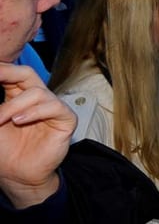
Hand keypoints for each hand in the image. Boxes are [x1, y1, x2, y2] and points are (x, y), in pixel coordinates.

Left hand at [0, 64, 74, 208]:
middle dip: (9, 72)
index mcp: (17, 97)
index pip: (11, 76)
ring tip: (1, 119)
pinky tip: (19, 121)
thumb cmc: (4, 152)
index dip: (1, 70)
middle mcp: (35, 99)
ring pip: (37, 92)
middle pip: (27, 74)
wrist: (17, 175)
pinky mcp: (66, 119)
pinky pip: (54, 107)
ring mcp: (52, 108)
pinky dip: (34, 112)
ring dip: (14, 105)